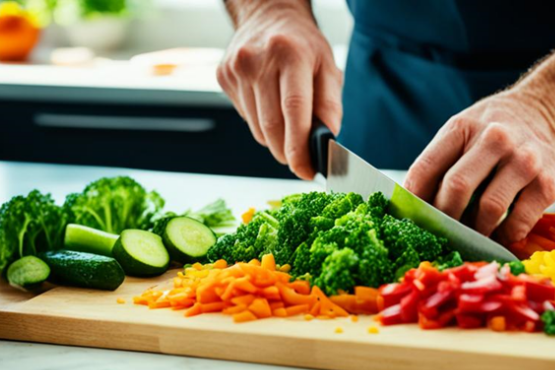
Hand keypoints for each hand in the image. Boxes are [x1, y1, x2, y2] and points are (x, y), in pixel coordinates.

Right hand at [217, 0, 342, 179]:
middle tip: (301, 159)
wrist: (268, 15)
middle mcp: (258, 59)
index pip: (294, 111)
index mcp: (290, 54)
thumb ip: (330, 105)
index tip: (305, 169)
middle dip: (288, 152)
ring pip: (257, 128)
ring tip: (288, 122)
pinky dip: (261, 122)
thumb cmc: (302, 44)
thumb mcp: (327, 67)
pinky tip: (269, 103)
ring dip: (275, 138)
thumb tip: (328, 139)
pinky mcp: (224, 76)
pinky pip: (246, 118)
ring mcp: (237, 68)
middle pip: (272, 126)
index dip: (299, 147)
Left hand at [404, 89, 554, 245]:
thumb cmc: (495, 128)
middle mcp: (495, 139)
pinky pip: (518, 223)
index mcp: (464, 127)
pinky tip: (498, 234)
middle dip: (444, 218)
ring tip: (470, 233)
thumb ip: (439, 161)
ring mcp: (524, 161)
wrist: (549, 111)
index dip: (413, 201)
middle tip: (442, 232)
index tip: (410, 220)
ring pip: (488, 209)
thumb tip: (413, 207)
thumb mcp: (463, 129)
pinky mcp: (548, 184)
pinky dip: (503, 237)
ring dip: (474, 230)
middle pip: (456, 189)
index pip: (426, 169)